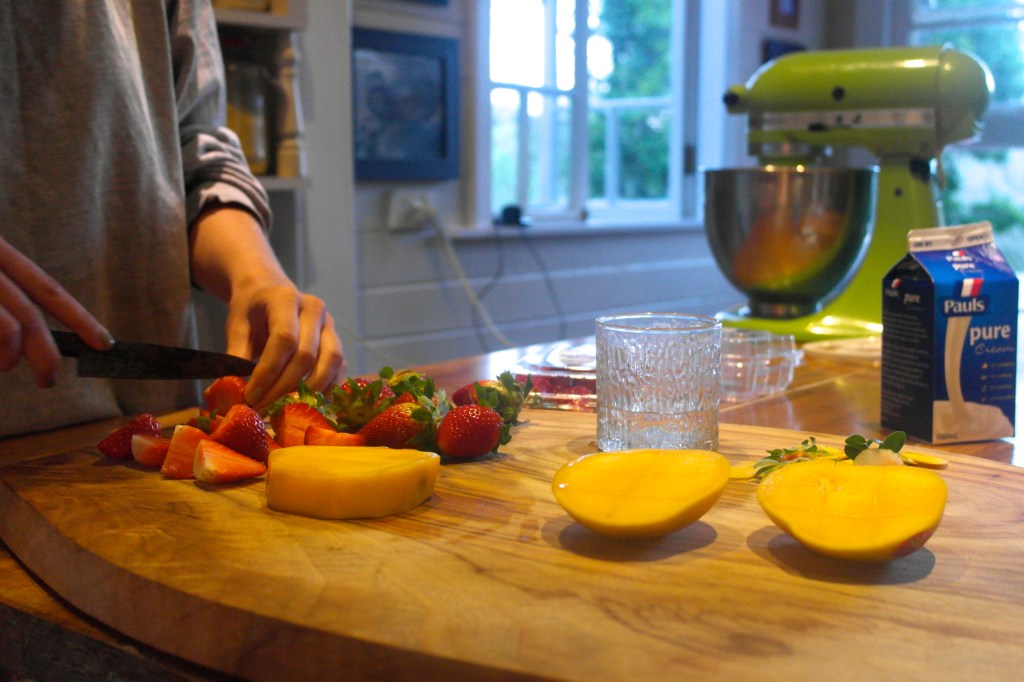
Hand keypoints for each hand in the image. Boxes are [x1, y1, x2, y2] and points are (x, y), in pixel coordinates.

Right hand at [0, 236, 112, 387]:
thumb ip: (3, 290)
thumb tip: (20, 336)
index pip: (47, 288)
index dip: (79, 317)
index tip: (105, 343)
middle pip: (30, 314)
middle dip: (46, 353)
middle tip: (48, 379)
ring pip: (8, 328)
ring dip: (10, 355)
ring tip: (5, 365)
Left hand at [188, 205, 344, 411]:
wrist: (269, 290)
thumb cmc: (252, 309)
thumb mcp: (237, 325)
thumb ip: (237, 354)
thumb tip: (236, 390)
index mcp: (286, 298)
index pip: (284, 340)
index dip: (268, 372)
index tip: (251, 396)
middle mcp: (314, 309)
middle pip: (307, 355)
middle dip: (284, 388)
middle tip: (264, 409)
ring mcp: (329, 324)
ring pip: (331, 362)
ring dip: (309, 391)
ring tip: (286, 408)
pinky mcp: (336, 339)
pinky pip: (339, 367)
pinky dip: (327, 388)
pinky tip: (307, 402)